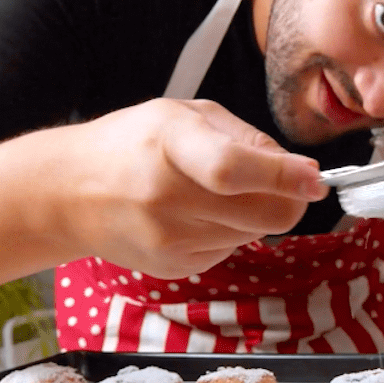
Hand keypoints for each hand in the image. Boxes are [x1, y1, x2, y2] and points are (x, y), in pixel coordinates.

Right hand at [66, 98, 327, 277]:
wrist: (68, 193)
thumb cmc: (132, 144)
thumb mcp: (185, 114)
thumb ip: (245, 138)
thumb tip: (299, 172)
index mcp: (169, 143)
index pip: (233, 168)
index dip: (283, 177)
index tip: (314, 180)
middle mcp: (165, 197)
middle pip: (263, 214)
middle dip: (287, 200)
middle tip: (280, 183)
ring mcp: (167, 239)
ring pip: (255, 235)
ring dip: (255, 214)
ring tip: (215, 193)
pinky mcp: (172, 268)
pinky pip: (230, 251)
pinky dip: (229, 232)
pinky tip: (194, 215)